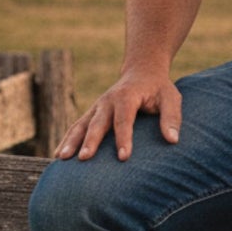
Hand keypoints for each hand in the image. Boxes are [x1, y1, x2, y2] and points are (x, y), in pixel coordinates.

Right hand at [56, 67, 180, 161]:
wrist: (141, 71)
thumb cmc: (159, 89)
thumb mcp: (171, 98)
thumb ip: (172, 118)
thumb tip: (173, 140)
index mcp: (127, 96)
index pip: (124, 119)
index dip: (124, 138)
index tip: (123, 157)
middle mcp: (107, 101)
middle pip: (97, 122)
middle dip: (90, 141)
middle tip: (85, 158)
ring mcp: (97, 107)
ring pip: (80, 124)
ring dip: (70, 141)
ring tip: (61, 158)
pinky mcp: (92, 114)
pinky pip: (76, 127)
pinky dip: (67, 140)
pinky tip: (58, 156)